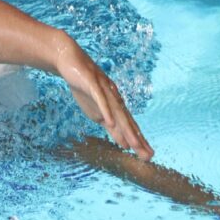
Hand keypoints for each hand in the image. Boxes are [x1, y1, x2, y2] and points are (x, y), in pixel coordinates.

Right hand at [55, 46, 153, 160]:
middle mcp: (115, 100)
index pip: (130, 127)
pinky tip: (110, 123)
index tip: (148, 156)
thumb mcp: (98, 112)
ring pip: (118, 114)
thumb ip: (111, 126)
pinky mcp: (93, 85)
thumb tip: (124, 143)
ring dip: (126, 130)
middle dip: (138, 140)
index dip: (139, 141)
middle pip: (128, 123)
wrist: (71, 62)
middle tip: (148, 156)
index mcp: (116, 108)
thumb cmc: (86, 89)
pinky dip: (106, 111)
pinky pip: (100, 100)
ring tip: (134, 145)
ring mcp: (105, 92)